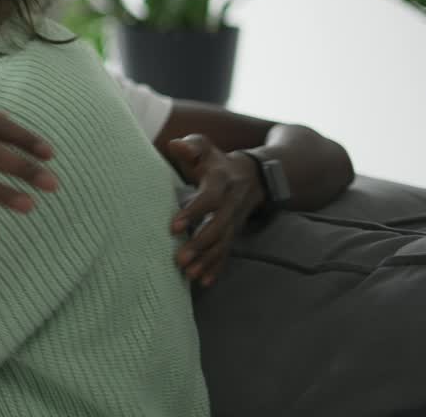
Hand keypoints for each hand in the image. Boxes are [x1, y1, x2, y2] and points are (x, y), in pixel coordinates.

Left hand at [167, 135, 264, 287]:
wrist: (252, 174)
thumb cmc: (216, 160)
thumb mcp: (204, 147)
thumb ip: (191, 146)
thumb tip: (175, 145)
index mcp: (221, 181)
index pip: (209, 198)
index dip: (193, 212)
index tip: (173, 228)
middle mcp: (231, 203)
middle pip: (218, 226)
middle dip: (200, 244)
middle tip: (179, 259)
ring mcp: (235, 220)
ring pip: (223, 243)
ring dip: (207, 260)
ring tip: (189, 275)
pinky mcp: (234, 231)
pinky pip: (228, 251)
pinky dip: (217, 267)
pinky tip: (204, 282)